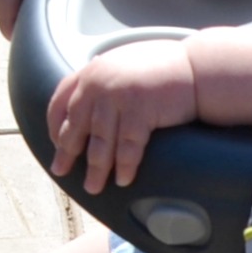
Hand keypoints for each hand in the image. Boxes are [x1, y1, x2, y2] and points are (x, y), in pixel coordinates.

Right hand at [0, 0, 84, 38]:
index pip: (5, 12)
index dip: (16, 32)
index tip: (33, 46)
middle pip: (3, 12)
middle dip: (16, 28)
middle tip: (38, 44)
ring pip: (5, 4)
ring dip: (16, 16)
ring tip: (38, 32)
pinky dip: (19, 6)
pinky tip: (37, 12)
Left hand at [48, 40, 198, 192]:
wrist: (196, 66)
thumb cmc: (162, 68)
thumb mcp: (122, 65)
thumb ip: (101, 80)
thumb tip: (85, 106)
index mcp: (91, 71)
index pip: (60, 101)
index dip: (55, 125)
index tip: (56, 143)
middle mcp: (99, 83)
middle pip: (75, 126)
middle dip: (67, 152)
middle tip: (60, 171)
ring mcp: (118, 97)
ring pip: (100, 143)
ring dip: (96, 169)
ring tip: (92, 187)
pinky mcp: (140, 111)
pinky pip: (127, 147)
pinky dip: (125, 166)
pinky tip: (123, 180)